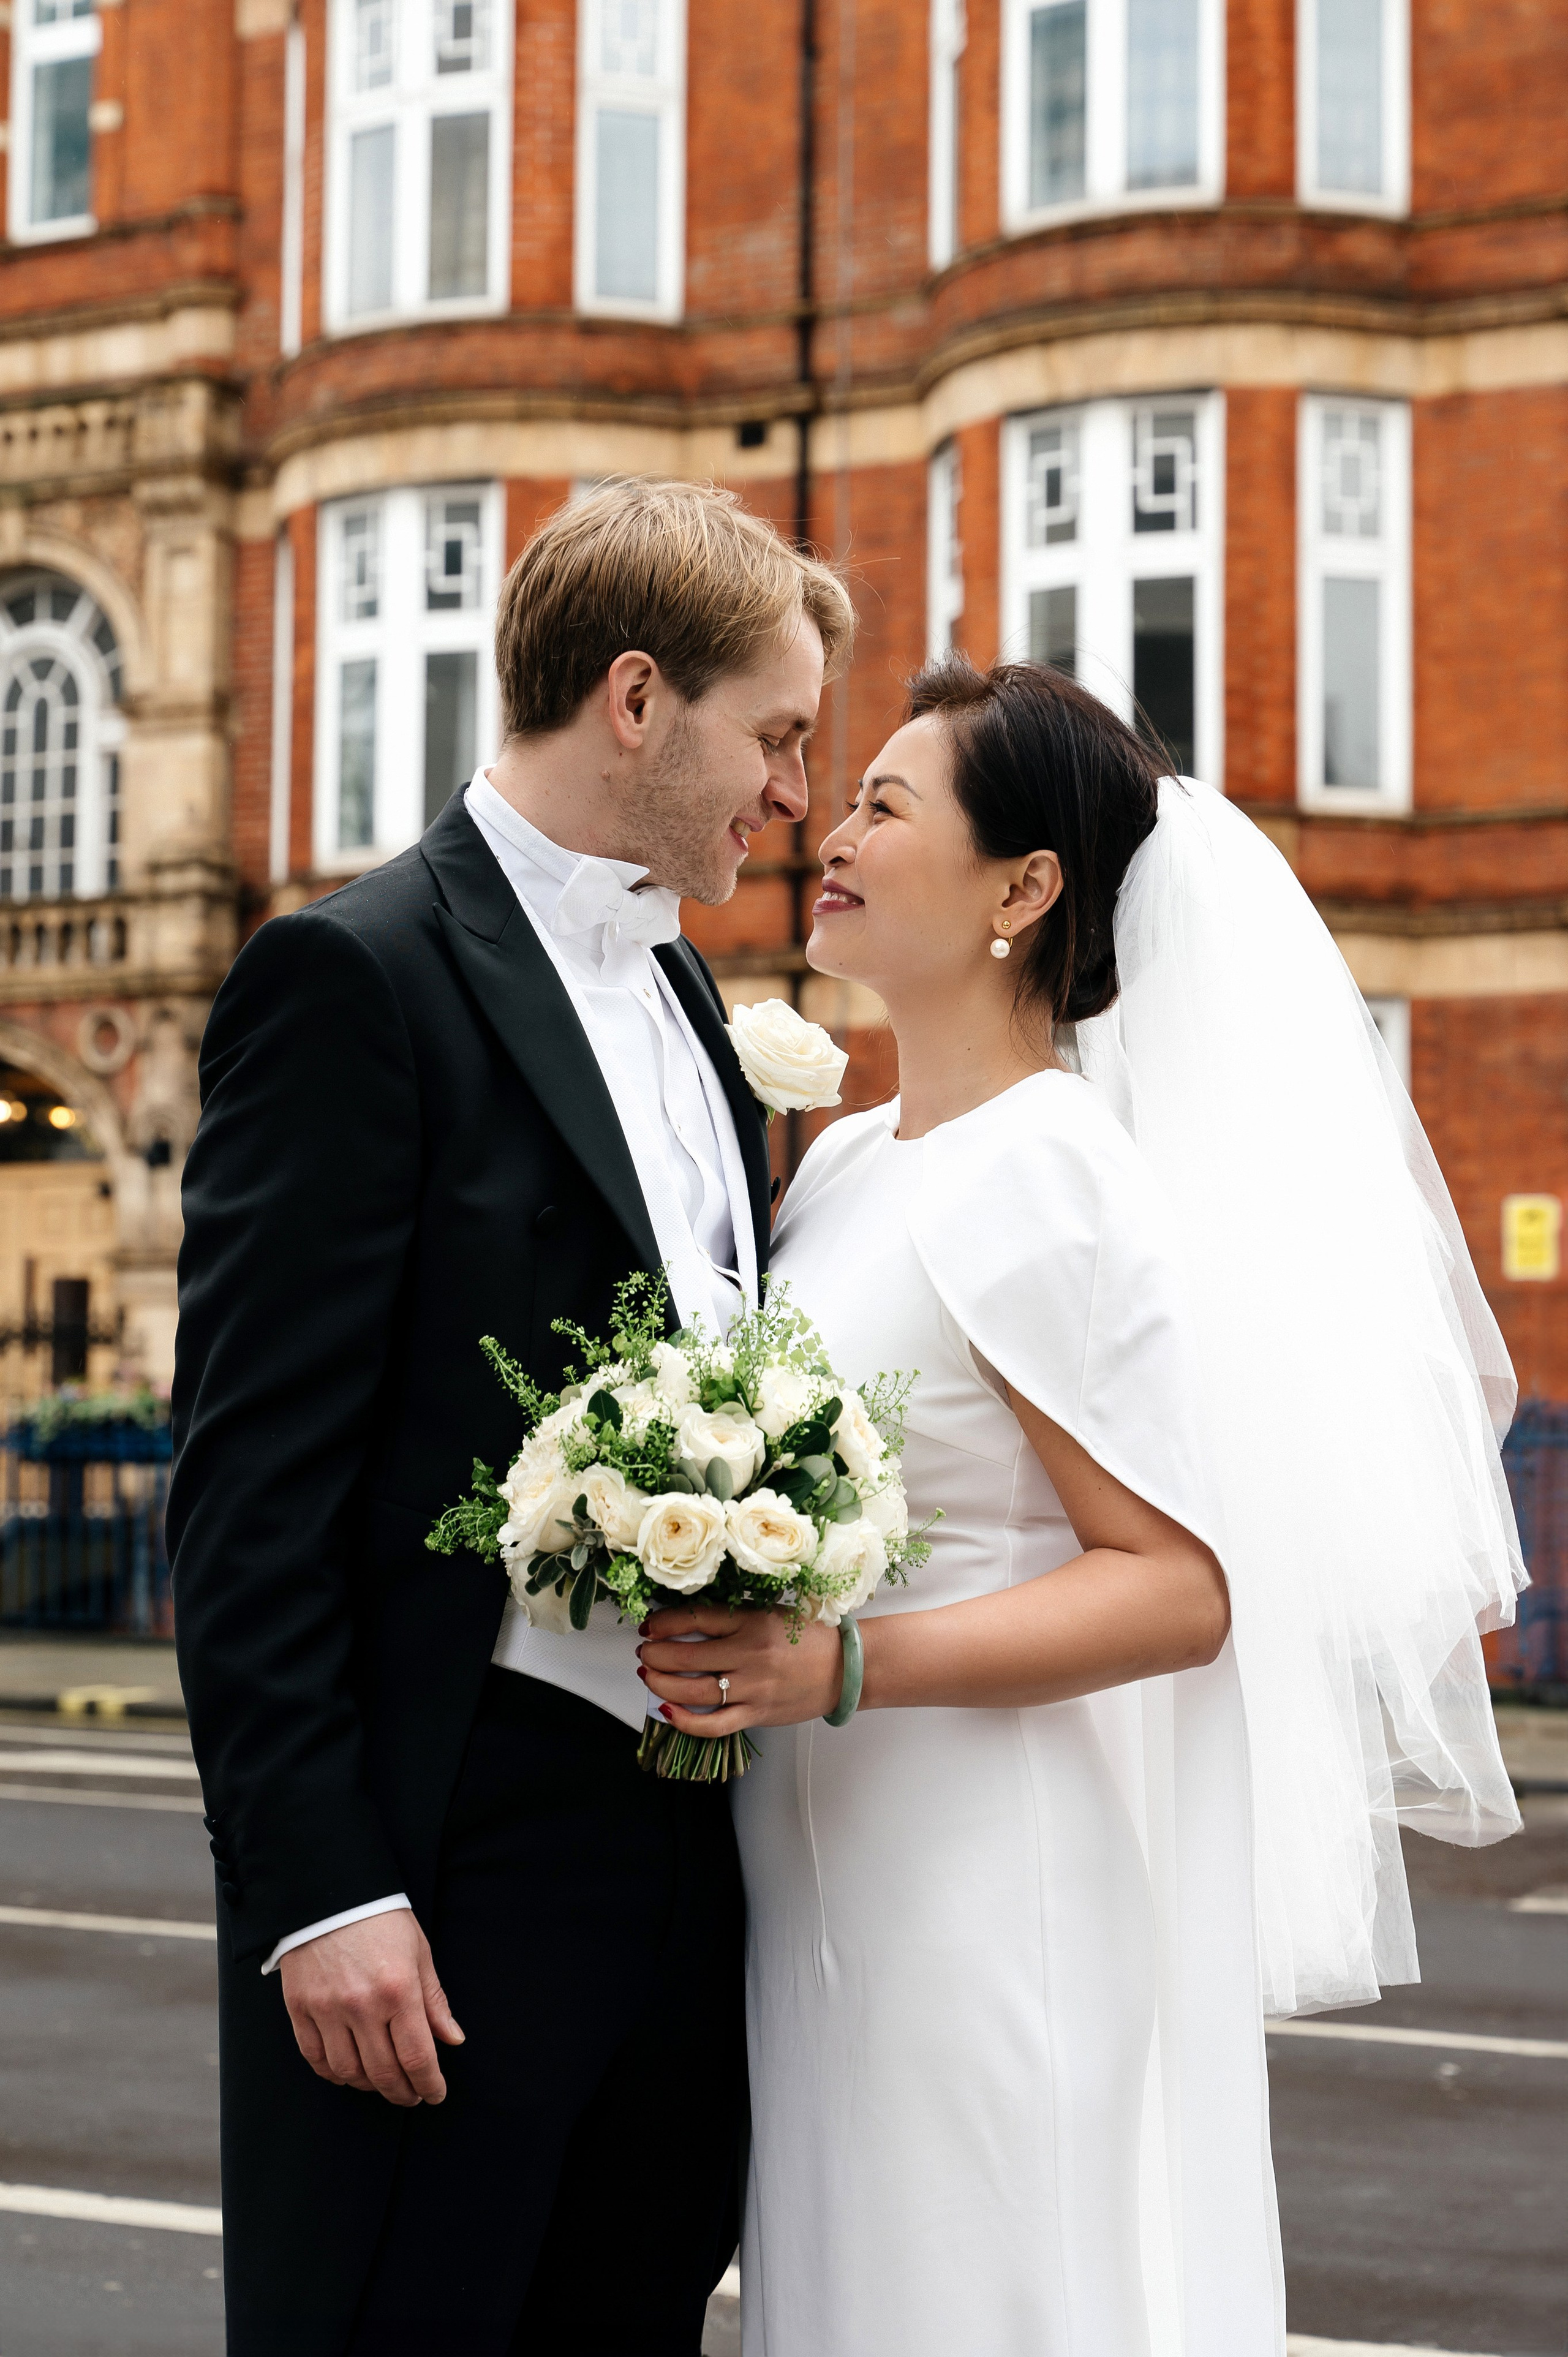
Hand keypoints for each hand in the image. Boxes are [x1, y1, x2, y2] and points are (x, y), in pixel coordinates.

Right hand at [278, 1907, 463, 2107]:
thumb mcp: (419, 1953)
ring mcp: (327, 2009)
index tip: (435, 2094)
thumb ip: (435, 2001)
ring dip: (369, 2086)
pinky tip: (349, 2072)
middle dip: (403, 2092)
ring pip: (349, 2072)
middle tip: (412, 2095)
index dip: (429, 2084)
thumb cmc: (381, 1920)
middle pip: (383, 2072)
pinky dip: (334, 2073)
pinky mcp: (300, 2008)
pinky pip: (316, 2058)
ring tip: (382, 2082)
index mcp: (398, 1989)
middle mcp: (362, 2005)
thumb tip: (453, 2040)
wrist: (329, 1893)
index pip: (417, 2056)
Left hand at [638, 1604, 844, 1737]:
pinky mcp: (757, 1714)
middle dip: (655, 1655)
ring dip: (661, 1683)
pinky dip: (686, 1721)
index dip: (664, 1622)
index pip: (695, 1618)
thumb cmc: (809, 1637)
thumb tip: (687, 1625)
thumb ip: (734, 1618)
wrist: (846, 1667)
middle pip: (686, 1656)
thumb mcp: (771, 1613)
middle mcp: (749, 1654)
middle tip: (644, 1652)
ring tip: (648, 1676)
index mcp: (752, 1621)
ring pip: (693, 1691)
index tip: (649, 1626)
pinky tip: (668, 1710)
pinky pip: (714, 1724)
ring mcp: (752, 1688)